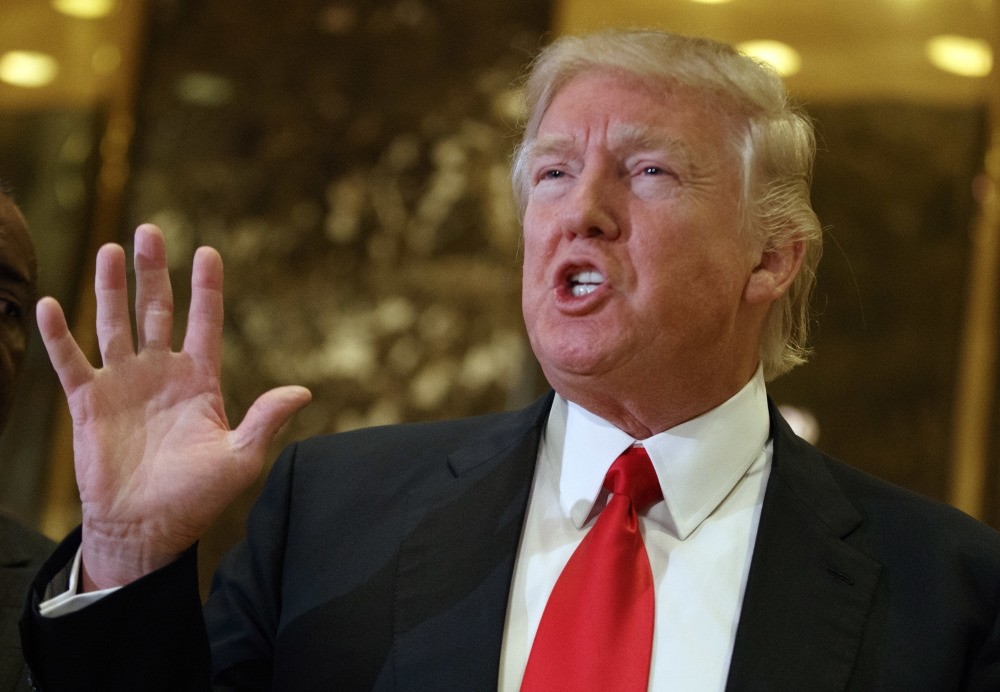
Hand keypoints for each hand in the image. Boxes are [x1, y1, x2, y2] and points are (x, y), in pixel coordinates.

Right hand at [37, 224, 310, 589]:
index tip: (208, 252)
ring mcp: (124, 384)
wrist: (147, 529)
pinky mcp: (89, 403)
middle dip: (154, 272)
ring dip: (111, 288)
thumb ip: (266, 420)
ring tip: (110, 249)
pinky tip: (52, 304)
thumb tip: (303, 391)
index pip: (205, 323)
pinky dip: (60, 336)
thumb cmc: (197, 498)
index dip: (206, 289)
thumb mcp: (241, 458)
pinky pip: (71, 362)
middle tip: (150, 231)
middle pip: (157, 310)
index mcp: (200, 381)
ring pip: (115, 324)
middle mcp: (161, 373)